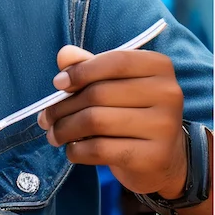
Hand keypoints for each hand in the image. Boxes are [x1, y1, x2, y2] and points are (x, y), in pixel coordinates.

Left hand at [36, 45, 187, 198]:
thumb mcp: (117, 84)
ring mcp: (164, 126)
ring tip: (54, 134)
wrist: (167, 160)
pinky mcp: (153, 157)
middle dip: (64, 106)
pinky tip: (72, 150)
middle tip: (46, 117)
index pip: (115, 61)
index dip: (81, 71)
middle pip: (100, 93)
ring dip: (66, 129)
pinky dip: (78, 150)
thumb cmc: (135, 113)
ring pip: (96, 121)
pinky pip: (101, 149)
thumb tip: (63, 55)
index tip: (58, 84)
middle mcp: (167, 93)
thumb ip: (91, 66)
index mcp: (159, 66)